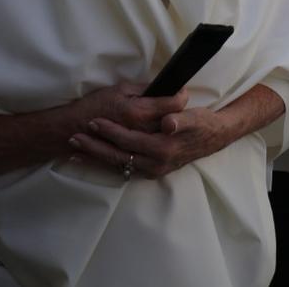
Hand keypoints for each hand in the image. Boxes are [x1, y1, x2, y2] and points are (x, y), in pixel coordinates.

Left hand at [70, 91, 232, 180]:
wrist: (215, 138)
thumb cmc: (203, 124)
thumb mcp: (196, 118)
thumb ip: (181, 120)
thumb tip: (168, 122)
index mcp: (163, 149)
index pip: (129, 140)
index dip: (110, 131)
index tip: (93, 121)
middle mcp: (156, 164)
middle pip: (118, 156)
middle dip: (94, 148)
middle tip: (73, 138)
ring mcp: (153, 170)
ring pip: (118, 165)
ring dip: (96, 159)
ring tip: (74, 152)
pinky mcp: (151, 170)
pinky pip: (123, 168)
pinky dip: (106, 163)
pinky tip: (94, 159)